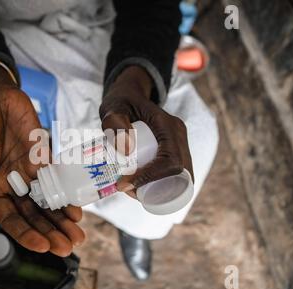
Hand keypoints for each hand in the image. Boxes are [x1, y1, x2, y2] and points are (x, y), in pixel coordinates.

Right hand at [0, 61, 84, 256]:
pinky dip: (67, 196)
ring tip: (76, 236)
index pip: (9, 218)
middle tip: (66, 247)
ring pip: (47, 203)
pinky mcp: (44, 160)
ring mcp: (30, 174)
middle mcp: (13, 185)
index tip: (42, 246)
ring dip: (61, 221)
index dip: (25, 233)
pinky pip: (58, 181)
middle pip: (33, 215)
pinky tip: (77, 211)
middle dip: (49, 232)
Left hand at [100, 66, 192, 196]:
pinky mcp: (175, 149)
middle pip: (179, 172)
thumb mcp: (112, 107)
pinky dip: (163, 185)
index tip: (125, 183)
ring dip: (160, 189)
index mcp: (169, 125)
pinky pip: (176, 173)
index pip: (170, 160)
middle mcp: (179, 135)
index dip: (151, 177)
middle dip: (155, 187)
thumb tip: (127, 149)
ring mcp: (179, 143)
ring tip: (131, 190)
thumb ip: (114, 121)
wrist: (130, 95)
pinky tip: (143, 189)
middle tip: (126, 189)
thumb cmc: (120, 101)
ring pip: (180, 176)